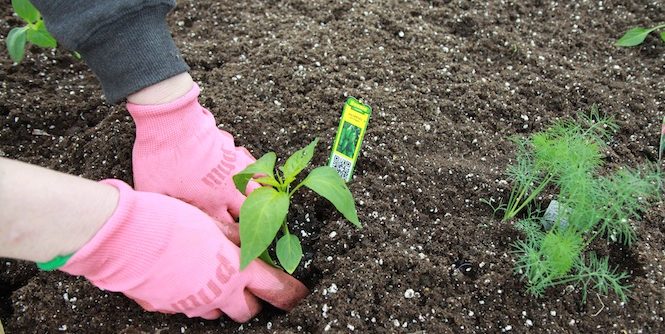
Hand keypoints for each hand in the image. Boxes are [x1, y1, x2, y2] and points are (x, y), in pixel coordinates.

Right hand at [61, 179, 307, 320]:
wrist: (126, 236)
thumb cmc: (172, 220)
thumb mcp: (213, 223)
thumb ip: (237, 237)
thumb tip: (254, 241)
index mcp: (237, 270)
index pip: (275, 289)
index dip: (290, 293)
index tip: (298, 294)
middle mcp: (218, 293)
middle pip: (247, 311)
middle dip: (252, 301)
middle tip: (249, 285)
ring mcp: (192, 305)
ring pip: (217, 313)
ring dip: (221, 300)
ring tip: (213, 277)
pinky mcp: (168, 308)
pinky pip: (188, 309)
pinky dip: (193, 298)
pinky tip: (184, 278)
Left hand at [128, 83, 255, 243]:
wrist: (171, 123)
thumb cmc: (159, 159)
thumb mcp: (154, 193)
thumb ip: (166, 212)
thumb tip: (169, 226)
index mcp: (211, 205)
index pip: (232, 231)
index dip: (235, 240)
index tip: (235, 245)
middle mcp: (229, 189)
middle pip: (250, 212)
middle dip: (250, 222)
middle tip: (249, 229)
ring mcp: (235, 168)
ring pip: (258, 188)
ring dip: (258, 198)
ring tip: (258, 205)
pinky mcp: (234, 150)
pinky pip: (254, 165)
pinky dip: (256, 173)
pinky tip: (253, 175)